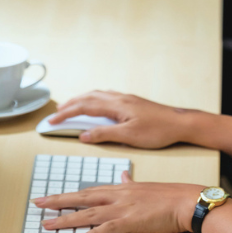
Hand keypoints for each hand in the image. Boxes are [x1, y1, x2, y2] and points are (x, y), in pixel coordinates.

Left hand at [34, 173, 202, 232]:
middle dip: (58, 202)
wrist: (183, 200)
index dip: (68, 195)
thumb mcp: (144, 185)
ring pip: (88, 214)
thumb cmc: (167, 195)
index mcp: (119, 188)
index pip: (87, 191)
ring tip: (48, 224)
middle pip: (81, 198)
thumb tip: (122, 175)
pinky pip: (108, 229)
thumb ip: (129, 182)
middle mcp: (117, 195)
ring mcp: (122, 208)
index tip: (51, 196)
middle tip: (38, 204)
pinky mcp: (131, 221)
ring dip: (67, 219)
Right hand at [48, 90, 196, 147]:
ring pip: (97, 95)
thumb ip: (104, 134)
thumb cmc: (157, 131)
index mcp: (116, 105)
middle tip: (56, 114)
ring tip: (70, 108)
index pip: (84, 107)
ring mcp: (126, 99)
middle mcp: (119, 98)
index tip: (52, 121)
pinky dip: (94, 100)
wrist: (180, 123)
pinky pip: (106, 97)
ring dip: (81, 100)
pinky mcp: (132, 102)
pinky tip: (96, 106)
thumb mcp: (129, 137)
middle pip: (88, 97)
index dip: (66, 114)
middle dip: (70, 105)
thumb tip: (83, 134)